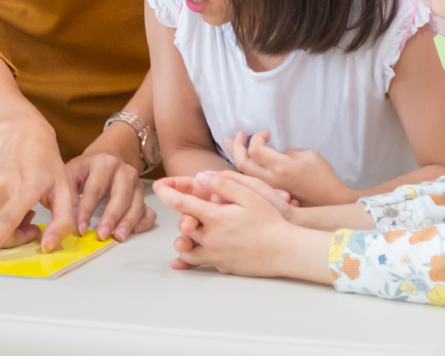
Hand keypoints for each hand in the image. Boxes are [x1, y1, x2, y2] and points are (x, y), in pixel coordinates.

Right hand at [0, 115, 74, 254]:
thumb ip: (62, 221)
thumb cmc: (47, 163)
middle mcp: (1, 186)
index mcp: (25, 187)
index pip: (7, 219)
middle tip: (34, 224)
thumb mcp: (65, 190)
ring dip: (7, 230)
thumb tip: (47, 246)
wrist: (22, 134)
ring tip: (25, 212)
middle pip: (0, 229)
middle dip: (17, 238)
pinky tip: (13, 208)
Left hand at [63, 129, 157, 240]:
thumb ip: (68, 196)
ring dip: (128, 222)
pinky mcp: (142, 194)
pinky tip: (135, 231)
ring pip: (136, 203)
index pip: (95, 189)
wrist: (104, 159)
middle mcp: (124, 170)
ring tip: (118, 237)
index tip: (80, 230)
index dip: (87, 211)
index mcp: (103, 163)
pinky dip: (144, 221)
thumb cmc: (85, 171)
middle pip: (121, 195)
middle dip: (111, 217)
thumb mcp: (72, 174)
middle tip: (102, 235)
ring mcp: (136, 182)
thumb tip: (66, 223)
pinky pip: (149, 209)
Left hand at [152, 171, 332, 282]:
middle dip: (182, 217)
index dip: (168, 192)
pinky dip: (191, 258)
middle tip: (186, 210)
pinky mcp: (223, 267)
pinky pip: (201, 263)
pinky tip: (185, 259)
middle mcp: (211, 239)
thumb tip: (201, 178)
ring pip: (187, 249)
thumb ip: (224, 184)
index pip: (183, 203)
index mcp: (216, 218)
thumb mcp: (250, 195)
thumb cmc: (271, 222)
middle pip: (184, 227)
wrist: (286, 252)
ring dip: (184, 240)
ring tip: (187, 232)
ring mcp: (216, 256)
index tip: (157, 186)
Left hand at [227, 133, 351, 207]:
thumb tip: (272, 153)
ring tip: (231, 143)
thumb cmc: (323, 176)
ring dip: (235, 156)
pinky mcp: (269, 195)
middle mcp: (271, 180)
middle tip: (238, 135)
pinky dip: (241, 168)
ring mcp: (268, 190)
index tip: (267, 133)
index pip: (255, 150)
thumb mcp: (309, 156)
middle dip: (237, 146)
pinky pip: (248, 181)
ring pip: (241, 174)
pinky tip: (240, 160)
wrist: (329, 201)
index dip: (256, 137)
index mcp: (282, 167)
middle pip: (242, 163)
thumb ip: (287, 153)